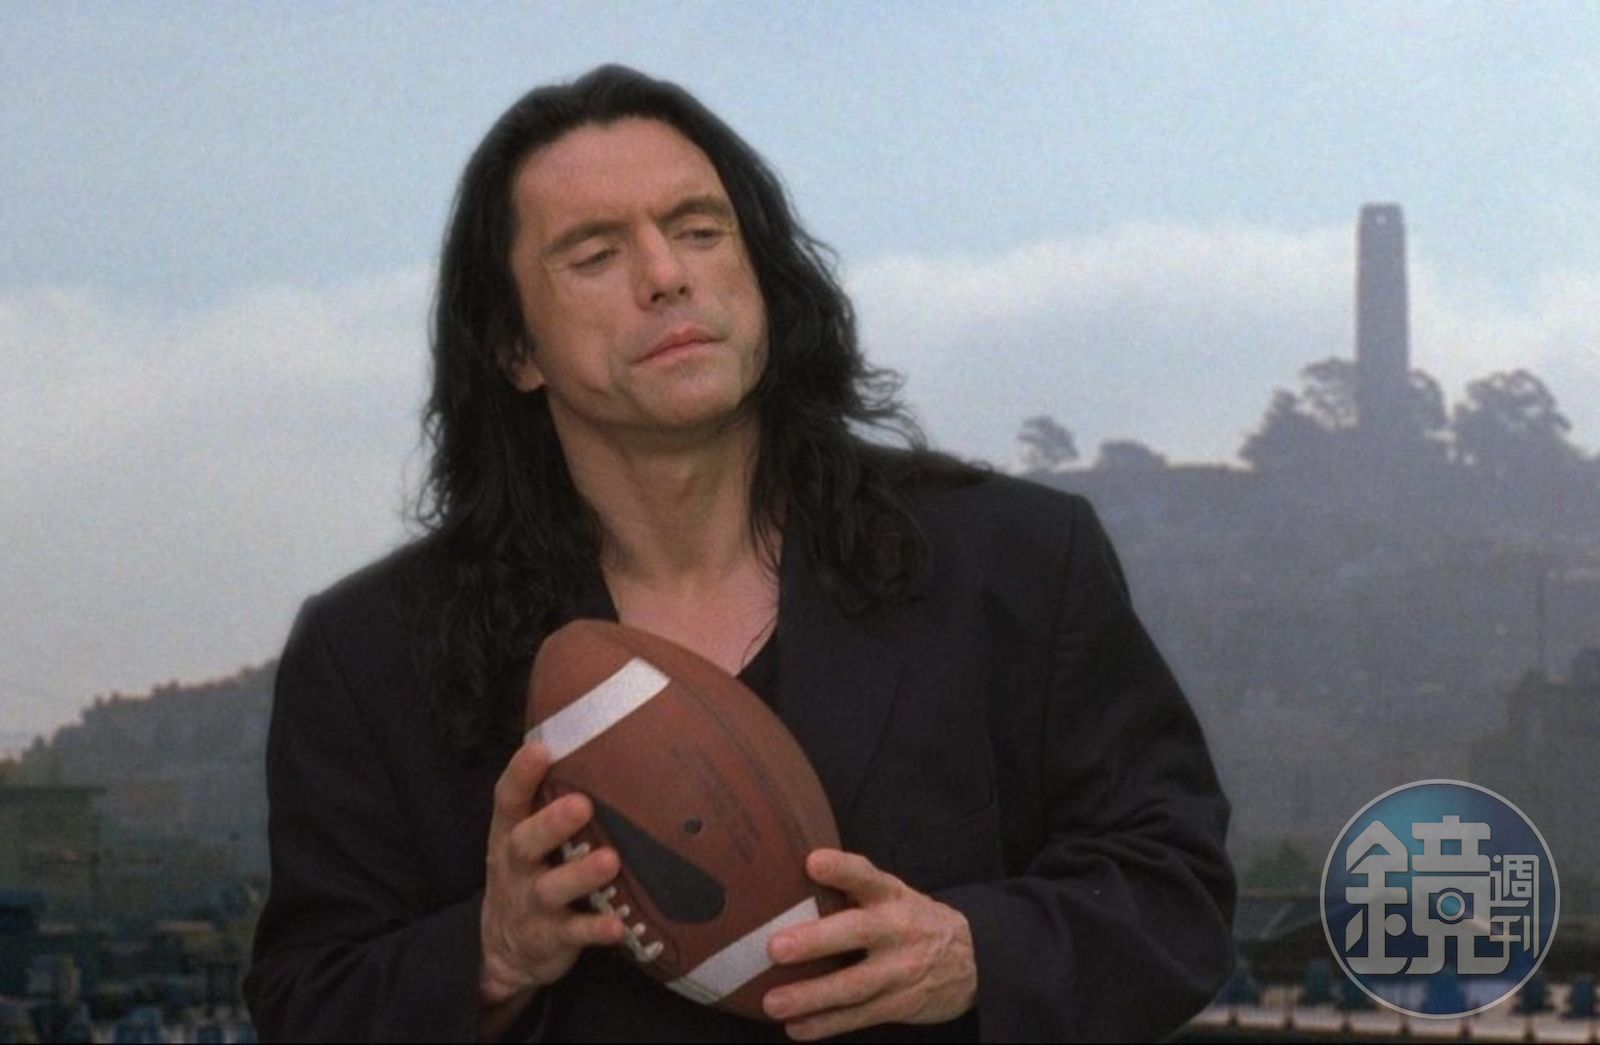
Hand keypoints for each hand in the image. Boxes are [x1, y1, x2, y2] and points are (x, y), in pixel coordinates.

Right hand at [477, 742, 625, 1029]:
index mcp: (509, 834)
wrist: (505, 949)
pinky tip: (619, 925)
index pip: (508, 800)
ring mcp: (532, 905)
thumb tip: (596, 742)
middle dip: (552, 824)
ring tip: (610, 860)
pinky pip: (574, 935)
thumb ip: (546, 800)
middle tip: (582, 804)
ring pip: (552, 889)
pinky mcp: (551, 939)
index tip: (541, 749)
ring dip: (580, 875)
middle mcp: (516, 867)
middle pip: (525, 842)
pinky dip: (595, 931)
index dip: (521, 774)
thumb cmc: (529, 872)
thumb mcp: (525, 836)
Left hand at [762, 849, 976, 1039]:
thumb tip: (790, 883)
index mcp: (891, 896)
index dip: (841, 869)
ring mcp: (899, 970)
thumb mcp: (894, 896)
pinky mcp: (899, 1004)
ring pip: (853, 984)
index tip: (812, 863)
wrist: (975, 960)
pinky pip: (859, 1017)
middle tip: (776, 948)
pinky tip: (797, 1028)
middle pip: (856, 932)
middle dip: (816, 941)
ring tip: (773, 1002)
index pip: (866, 877)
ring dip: (811, 995)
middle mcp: (896, 930)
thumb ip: (854, 891)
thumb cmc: (912, 920)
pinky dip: (827, 1024)